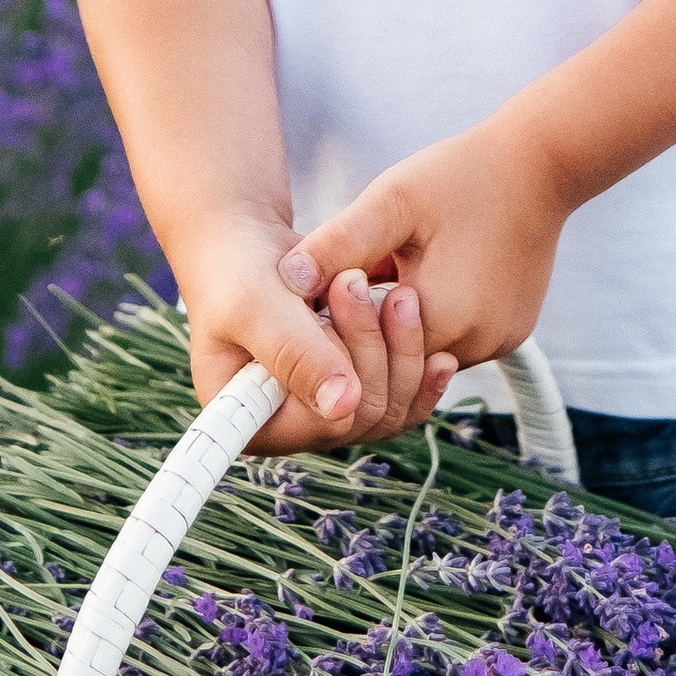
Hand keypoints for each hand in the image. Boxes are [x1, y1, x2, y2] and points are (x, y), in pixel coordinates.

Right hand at [171, 211, 458, 453]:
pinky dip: (417, 367)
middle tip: (360, 281)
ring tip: (398, 295)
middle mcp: (288, 428)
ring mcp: (322, 412)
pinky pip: (401, 400)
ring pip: (389, 408)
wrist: (247, 247)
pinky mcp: (350, 392)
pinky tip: (439, 352)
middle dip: (373, 346)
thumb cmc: (237, 271)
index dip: (347, 369)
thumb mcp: (256, 304)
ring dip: (401, 351)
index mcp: (250, 422)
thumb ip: (295, 353)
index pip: (322, 423)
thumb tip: (344, 405)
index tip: (343, 298)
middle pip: (362, 416)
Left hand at [277, 118, 568, 369]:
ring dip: (398, 326)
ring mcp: (498, 343)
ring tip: (385, 275)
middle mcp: (474, 345)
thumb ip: (339, 242)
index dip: (337, 329)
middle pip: (396, 361)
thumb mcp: (392, 201)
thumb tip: (287, 279)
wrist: (540, 164)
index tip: (319, 295)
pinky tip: (420, 277)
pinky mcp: (511, 333)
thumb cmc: (461, 176)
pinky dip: (432, 320)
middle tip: (346, 285)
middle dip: (367, 329)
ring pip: (425, 353)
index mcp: (441, 319)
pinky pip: (456, 342)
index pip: (366, 355)